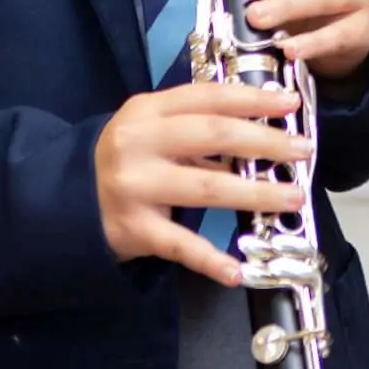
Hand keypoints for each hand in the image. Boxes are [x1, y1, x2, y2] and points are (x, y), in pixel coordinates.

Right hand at [94, 83, 306, 283]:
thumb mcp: (150, 129)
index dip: (252, 99)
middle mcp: (140, 144)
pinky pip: (179, 245)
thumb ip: (194, 124)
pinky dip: (210, 259)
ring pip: (206, 188)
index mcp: (147, 111)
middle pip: (213, 136)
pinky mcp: (133, 230)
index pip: (208, 97)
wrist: (64, 201)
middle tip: (304, 151)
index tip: (291, 103)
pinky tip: (237, 271)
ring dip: (255, 194)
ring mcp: (135, 187)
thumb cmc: (125, 159)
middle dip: (265, 143)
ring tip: (291, 197)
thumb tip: (260, 127)